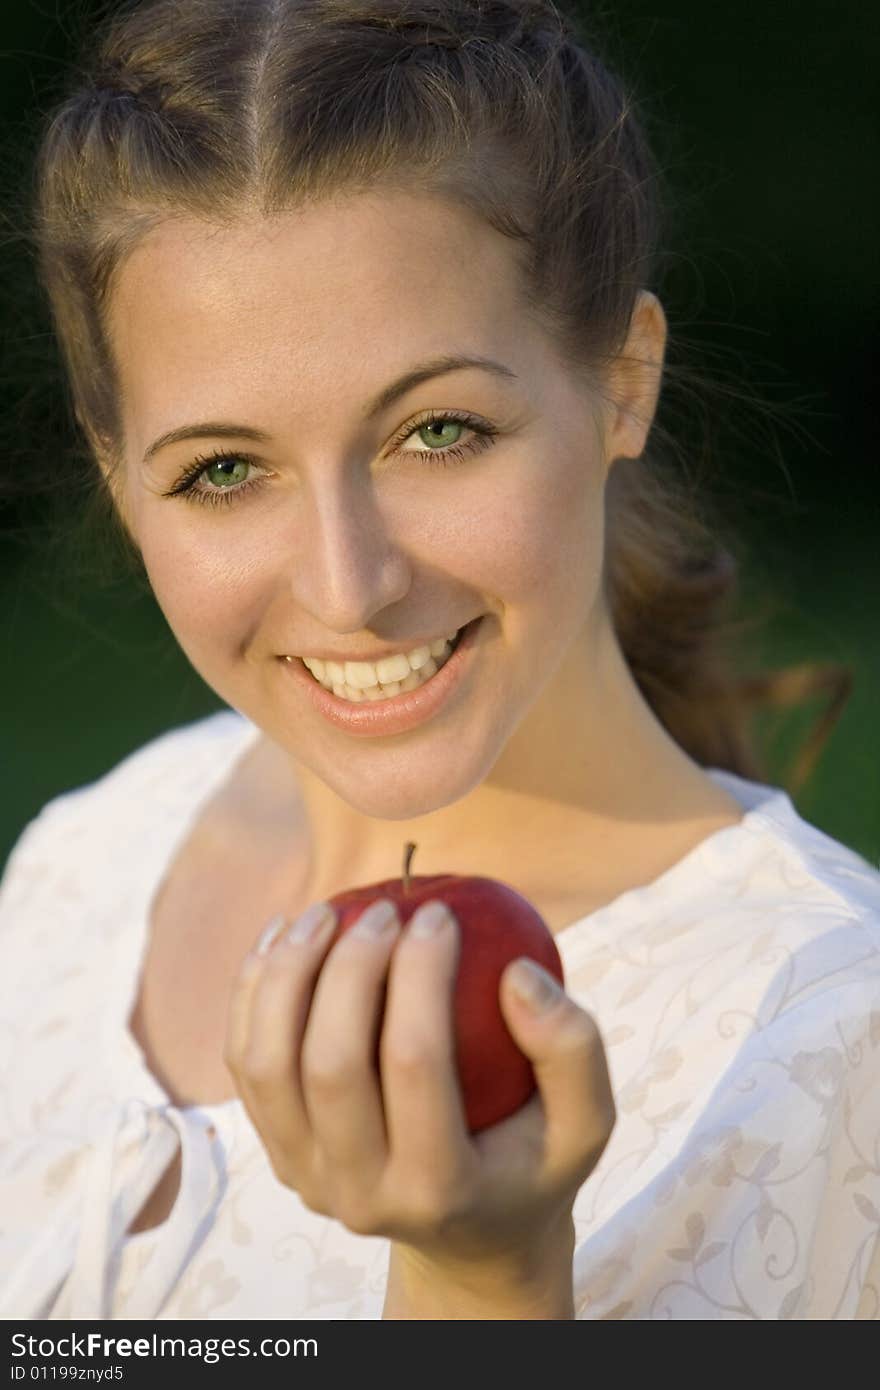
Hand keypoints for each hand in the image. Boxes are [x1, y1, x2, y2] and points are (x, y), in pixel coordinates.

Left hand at [224, 895, 614, 1300]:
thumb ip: (571, 1048)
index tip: (440, 913)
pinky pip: (247, 1064)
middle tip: (383, 909)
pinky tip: (285, 935)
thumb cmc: (532, 1157)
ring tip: (324, 911)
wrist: (469, 1234)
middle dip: (350, 968)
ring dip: (286, 974)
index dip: (421, 974)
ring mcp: (307, 1177)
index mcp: (439, 1188)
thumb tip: (516, 974)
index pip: (415, 1062)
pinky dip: (255, 992)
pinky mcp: (278, 1154)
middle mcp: (360, 1193)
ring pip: (269, 1064)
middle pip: (329, 1064)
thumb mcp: (586, 1122)